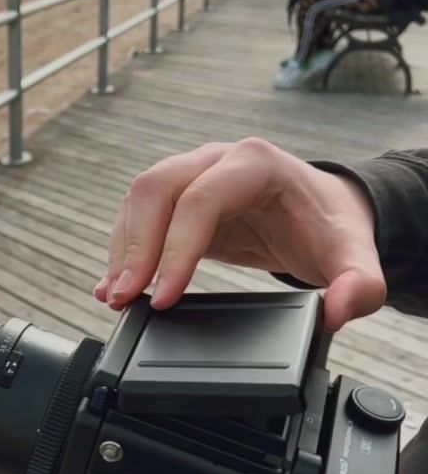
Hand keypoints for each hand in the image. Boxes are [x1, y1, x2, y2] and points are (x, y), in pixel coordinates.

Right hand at [95, 137, 385, 331]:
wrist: (325, 211)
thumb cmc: (333, 228)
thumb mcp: (356, 257)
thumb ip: (359, 286)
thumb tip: (336, 314)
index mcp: (257, 164)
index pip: (200, 201)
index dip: (177, 251)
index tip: (165, 298)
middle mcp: (218, 159)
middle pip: (156, 190)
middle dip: (134, 247)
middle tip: (124, 298)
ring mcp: (194, 174)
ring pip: (139, 201)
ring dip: (121, 250)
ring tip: (115, 297)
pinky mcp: (179, 199)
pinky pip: (140, 217)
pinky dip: (123, 250)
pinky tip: (114, 285)